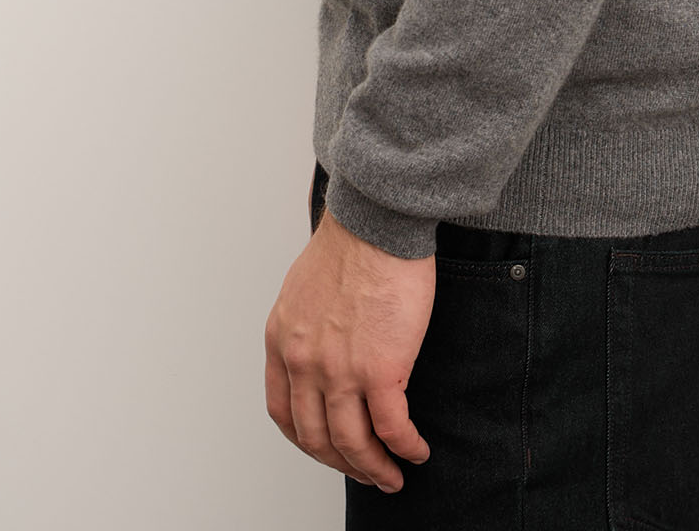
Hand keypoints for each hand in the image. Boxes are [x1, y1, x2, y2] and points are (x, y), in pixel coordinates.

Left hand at [264, 201, 435, 491]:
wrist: (377, 221)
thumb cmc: (352, 241)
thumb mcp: (304, 288)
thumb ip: (306, 326)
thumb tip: (322, 346)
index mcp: (283, 342)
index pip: (284, 413)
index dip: (307, 441)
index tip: (327, 448)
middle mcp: (304, 363)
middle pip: (316, 438)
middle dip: (342, 463)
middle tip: (366, 472)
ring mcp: (340, 370)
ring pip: (352, 443)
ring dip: (374, 469)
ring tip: (392, 476)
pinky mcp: (380, 369)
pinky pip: (391, 427)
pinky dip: (404, 447)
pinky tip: (416, 450)